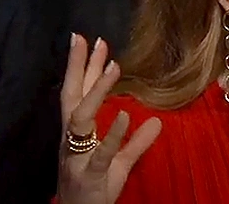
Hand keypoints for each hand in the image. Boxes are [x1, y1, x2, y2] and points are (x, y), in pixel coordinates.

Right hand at [57, 35, 161, 203]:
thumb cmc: (95, 189)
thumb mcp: (119, 163)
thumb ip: (136, 142)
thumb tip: (157, 122)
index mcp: (76, 134)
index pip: (77, 93)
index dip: (82, 68)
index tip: (88, 40)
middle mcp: (71, 139)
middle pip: (71, 97)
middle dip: (77, 67)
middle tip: (86, 39)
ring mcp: (77, 155)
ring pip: (81, 118)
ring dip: (97, 91)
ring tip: (113, 67)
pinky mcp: (89, 173)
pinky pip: (100, 151)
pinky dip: (112, 133)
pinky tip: (124, 115)